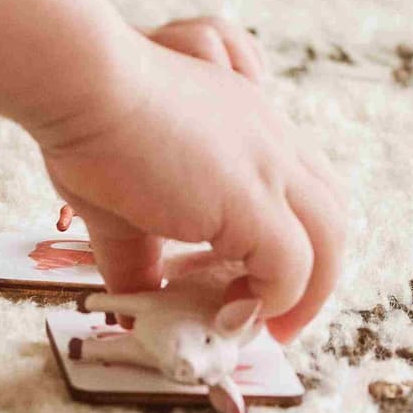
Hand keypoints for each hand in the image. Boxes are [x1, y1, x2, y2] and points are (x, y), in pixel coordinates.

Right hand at [38, 24, 344, 341]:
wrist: (82, 85)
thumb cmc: (90, 125)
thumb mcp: (122, 204)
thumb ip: (137, 257)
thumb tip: (130, 307)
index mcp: (249, 128)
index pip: (302, 190)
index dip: (287, 242)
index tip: (248, 283)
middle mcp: (272, 141)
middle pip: (330, 215)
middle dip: (314, 276)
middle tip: (273, 317)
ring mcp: (269, 168)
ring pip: (329, 241)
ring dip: (305, 295)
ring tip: (263, 327)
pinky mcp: (253, 200)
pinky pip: (292, 268)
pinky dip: (272, 301)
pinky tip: (230, 314)